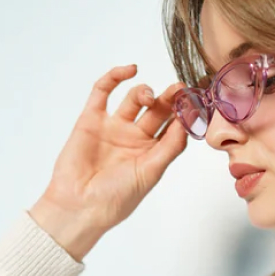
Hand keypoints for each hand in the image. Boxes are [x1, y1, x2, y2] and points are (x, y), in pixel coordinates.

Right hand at [38, 64, 188, 233]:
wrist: (80, 205)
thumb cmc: (116, 197)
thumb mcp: (151, 172)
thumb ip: (170, 147)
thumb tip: (188, 122)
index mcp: (152, 152)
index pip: (173, 126)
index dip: (184, 113)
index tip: (195, 101)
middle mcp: (134, 138)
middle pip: (157, 110)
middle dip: (169, 98)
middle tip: (179, 88)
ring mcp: (113, 127)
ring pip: (134, 99)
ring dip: (145, 91)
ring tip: (149, 96)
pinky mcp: (91, 119)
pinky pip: (102, 92)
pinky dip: (115, 77)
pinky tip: (130, 70)